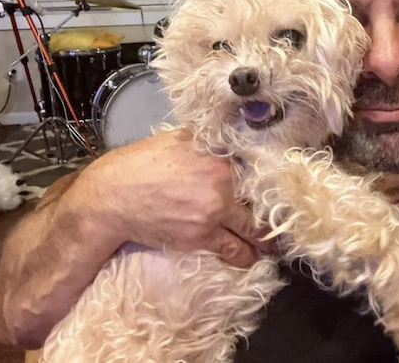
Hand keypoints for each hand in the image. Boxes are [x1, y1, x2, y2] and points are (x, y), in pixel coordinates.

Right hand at [65, 129, 268, 266]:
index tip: (282, 186)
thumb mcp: (177, 140)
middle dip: (272, 210)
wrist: (113, 195)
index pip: (259, 165)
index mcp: (219, 152)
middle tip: (284, 219)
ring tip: (273, 244)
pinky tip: (251, 257)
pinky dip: (244, 254)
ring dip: (264, 238)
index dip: (271, 178)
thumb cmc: (139, 164)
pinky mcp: (203, 234)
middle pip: (260, 197)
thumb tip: (223, 142)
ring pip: (251, 226)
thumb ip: (205, 143)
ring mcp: (215, 208)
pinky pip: (233, 247)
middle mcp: (223, 178)